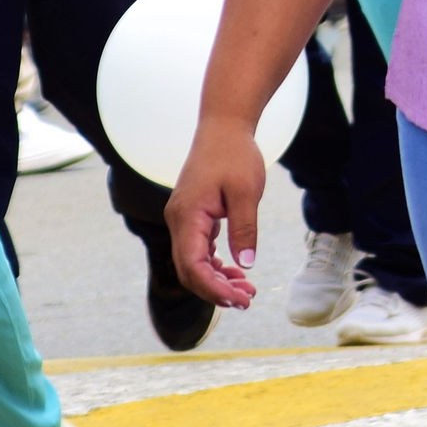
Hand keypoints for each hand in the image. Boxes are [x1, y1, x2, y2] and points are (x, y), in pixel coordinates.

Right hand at [166, 114, 269, 308]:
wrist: (224, 126)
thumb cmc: (235, 154)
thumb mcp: (246, 192)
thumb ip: (244, 229)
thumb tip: (246, 265)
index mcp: (187, 216)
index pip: (192, 265)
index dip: (213, 288)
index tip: (240, 300)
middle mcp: (178, 220)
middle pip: (189, 270)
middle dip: (216, 290)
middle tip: (247, 300)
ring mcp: (183, 219)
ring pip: (193, 262)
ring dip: (217, 280)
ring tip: (246, 290)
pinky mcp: (192, 217)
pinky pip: (198, 250)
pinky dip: (215, 264)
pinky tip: (236, 272)